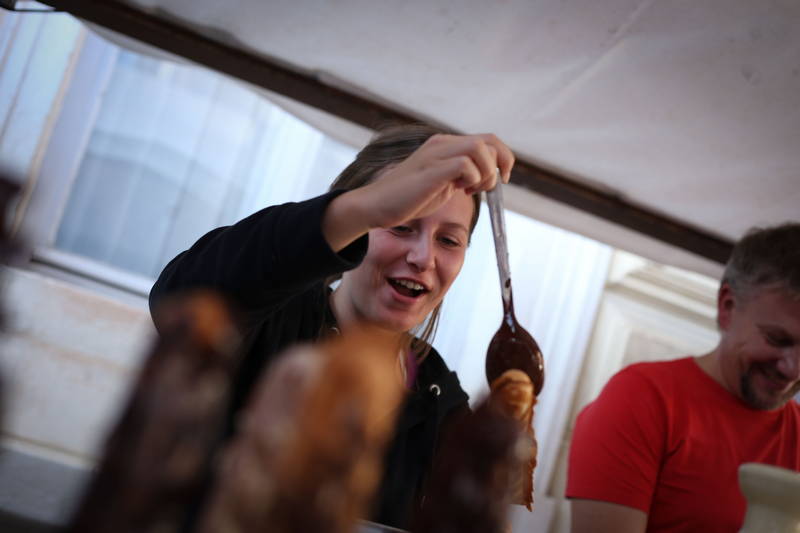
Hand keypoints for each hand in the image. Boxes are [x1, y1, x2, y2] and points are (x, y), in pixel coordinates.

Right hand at [323, 133, 513, 251]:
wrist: (376, 206)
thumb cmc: (408, 199)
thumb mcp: (442, 183)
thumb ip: (461, 175)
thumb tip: (486, 177)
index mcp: (445, 145)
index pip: (488, 139)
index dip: (504, 158)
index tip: (502, 179)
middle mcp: (442, 144)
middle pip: (489, 140)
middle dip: (500, 165)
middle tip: (486, 188)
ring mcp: (435, 155)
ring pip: (479, 148)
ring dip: (485, 173)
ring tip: (472, 189)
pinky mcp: (430, 170)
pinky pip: (464, 164)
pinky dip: (471, 179)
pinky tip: (460, 191)